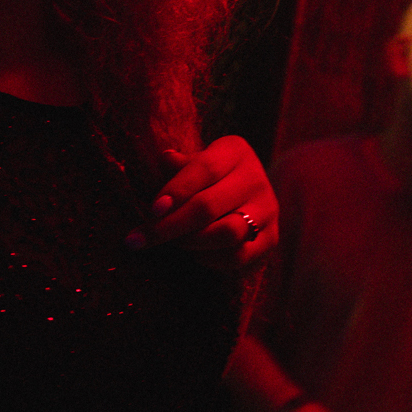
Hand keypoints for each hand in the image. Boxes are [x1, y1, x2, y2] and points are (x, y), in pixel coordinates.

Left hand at [126, 137, 276, 269]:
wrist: (245, 194)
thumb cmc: (208, 177)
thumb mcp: (194, 162)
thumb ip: (178, 165)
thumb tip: (166, 160)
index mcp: (235, 152)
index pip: (204, 170)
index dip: (176, 191)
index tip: (152, 211)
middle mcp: (256, 179)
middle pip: (209, 206)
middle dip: (170, 226)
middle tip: (140, 240)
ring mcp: (267, 210)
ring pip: (227, 234)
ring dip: (191, 243)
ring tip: (174, 243)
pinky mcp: (271, 238)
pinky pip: (238, 257)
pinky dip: (210, 259)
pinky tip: (195, 254)